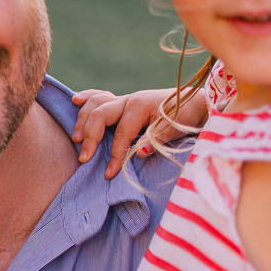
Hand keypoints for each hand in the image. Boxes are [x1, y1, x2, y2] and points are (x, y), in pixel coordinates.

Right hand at [71, 87, 207, 178]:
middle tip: (84, 157)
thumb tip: (138, 153)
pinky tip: (75, 101)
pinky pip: (100, 96)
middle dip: (90, 136)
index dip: (115, 155)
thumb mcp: (174, 130)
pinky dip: (87, 98)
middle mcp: (129, 100)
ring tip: (77, 138)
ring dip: (83, 119)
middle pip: (100, 114)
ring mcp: (125, 99)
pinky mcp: (123, 101)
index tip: (109, 173)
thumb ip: (155, 140)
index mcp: (141, 107)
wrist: (196, 102)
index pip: (121, 133)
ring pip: (96, 103)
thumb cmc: (185, 117)